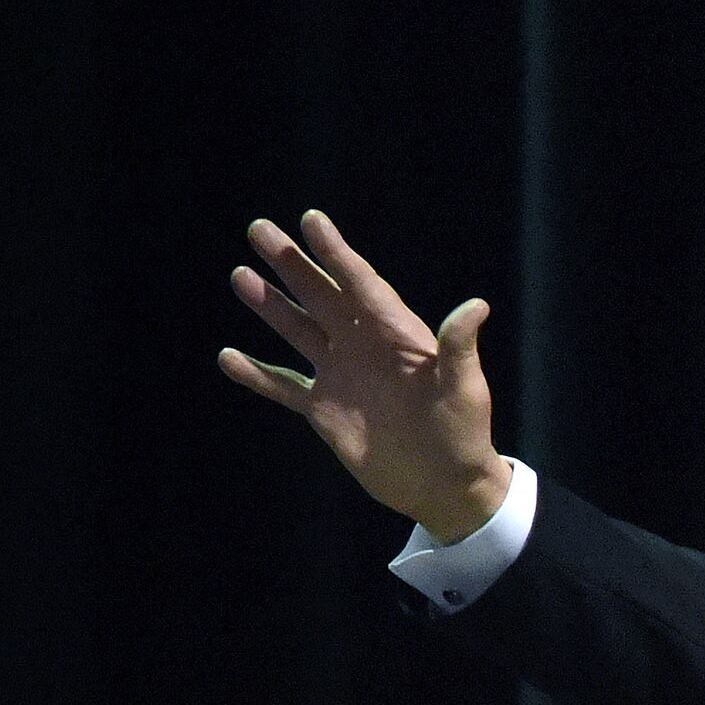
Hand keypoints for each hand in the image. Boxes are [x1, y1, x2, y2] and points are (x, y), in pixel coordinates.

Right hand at [219, 211, 511, 540]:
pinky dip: (256, 374)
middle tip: (258, 228)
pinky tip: (228, 357)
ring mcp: (341, 376)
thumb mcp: (464, 387)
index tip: (311, 219)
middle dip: (291, 263)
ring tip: (241, 276)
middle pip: (321, 295)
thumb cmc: (464, 432)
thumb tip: (476, 306)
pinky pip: (283, 386)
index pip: (360, 283)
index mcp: (396, 334)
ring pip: (298, 330)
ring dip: (270, 305)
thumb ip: (459, 347)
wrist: (445, 485)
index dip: (335, 252)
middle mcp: (363, 347)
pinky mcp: (325, 410)